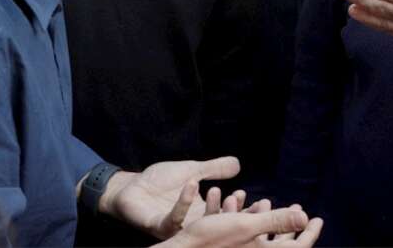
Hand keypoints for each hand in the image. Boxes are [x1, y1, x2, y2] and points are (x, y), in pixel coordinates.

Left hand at [103, 157, 240, 239]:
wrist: (131, 186)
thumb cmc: (160, 182)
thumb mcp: (193, 170)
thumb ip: (214, 169)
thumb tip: (238, 163)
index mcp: (203, 213)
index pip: (229, 216)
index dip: (246, 210)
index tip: (261, 200)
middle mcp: (192, 224)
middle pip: (218, 226)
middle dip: (233, 215)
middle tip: (241, 197)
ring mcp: (176, 227)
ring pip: (199, 228)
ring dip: (211, 212)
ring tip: (219, 191)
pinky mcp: (159, 225)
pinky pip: (173, 219)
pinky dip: (183, 203)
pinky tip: (192, 184)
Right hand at [160, 196, 322, 247]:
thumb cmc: (211, 241)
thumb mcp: (246, 226)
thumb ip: (276, 221)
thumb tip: (305, 218)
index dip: (310, 234)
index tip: (319, 219)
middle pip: (281, 245)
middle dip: (289, 224)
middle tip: (298, 210)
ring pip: (263, 241)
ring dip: (267, 221)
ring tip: (267, 203)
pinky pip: (246, 239)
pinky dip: (248, 223)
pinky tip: (242, 207)